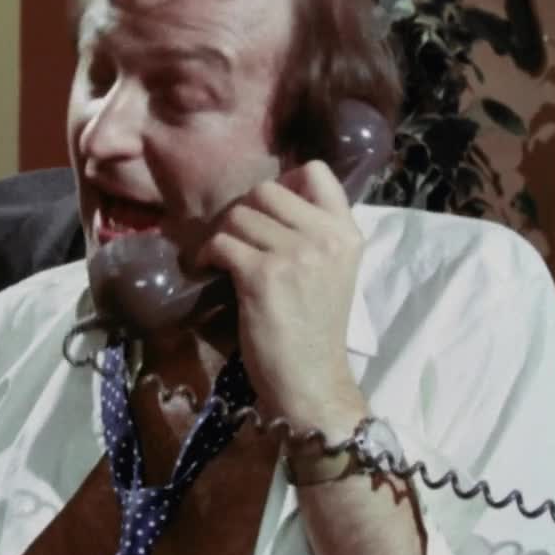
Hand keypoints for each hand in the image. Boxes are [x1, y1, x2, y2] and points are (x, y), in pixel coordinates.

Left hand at [192, 160, 368, 435]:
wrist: (310, 382)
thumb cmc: (314, 331)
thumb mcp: (331, 272)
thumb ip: (312, 234)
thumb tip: (267, 203)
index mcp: (347, 233)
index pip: (317, 172)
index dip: (285, 181)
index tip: (267, 210)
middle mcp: (325, 237)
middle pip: (265, 191)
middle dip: (242, 212)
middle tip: (236, 240)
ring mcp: (296, 254)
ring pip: (238, 216)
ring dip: (222, 236)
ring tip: (222, 259)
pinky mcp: (263, 275)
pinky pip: (221, 243)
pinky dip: (207, 255)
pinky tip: (209, 270)